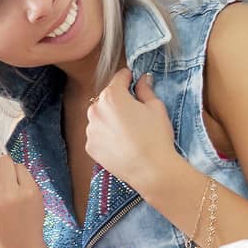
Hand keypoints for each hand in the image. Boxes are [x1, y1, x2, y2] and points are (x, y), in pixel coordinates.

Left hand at [84, 68, 179, 189]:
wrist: (150, 169)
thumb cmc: (155, 136)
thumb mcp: (156, 107)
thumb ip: (146, 90)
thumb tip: (143, 79)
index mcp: (112, 96)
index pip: (119, 78)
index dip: (129, 77)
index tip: (134, 80)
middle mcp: (96, 110)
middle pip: (107, 98)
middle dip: (119, 100)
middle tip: (135, 112)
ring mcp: (90, 129)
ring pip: (101, 116)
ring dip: (111, 118)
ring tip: (128, 131)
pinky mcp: (90, 146)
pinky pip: (98, 134)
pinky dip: (107, 135)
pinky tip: (122, 143)